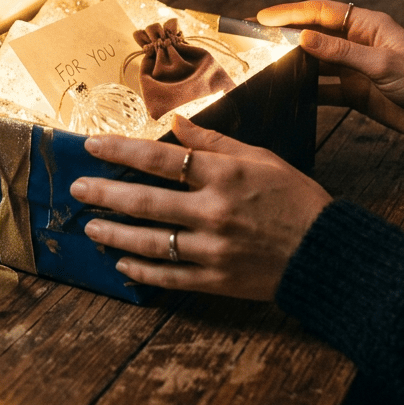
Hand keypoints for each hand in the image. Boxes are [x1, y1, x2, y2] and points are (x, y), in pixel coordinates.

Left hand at [70, 117, 330, 301]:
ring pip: (150, 242)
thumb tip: (177, 123)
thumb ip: (214, 142)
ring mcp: (213, 250)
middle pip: (145, 202)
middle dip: (104, 194)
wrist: (326, 253)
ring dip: (114, 233)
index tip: (91, 146)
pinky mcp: (217, 281)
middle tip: (77, 188)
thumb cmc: (295, 197)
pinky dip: (142, 270)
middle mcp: (214, 212)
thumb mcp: (260, 158)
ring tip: (90, 226)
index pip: (160, 159)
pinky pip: (170, 277)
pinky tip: (122, 262)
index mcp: (224, 176)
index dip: (120, 151)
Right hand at [256, 0, 403, 140]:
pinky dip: (306, 90)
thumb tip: (303, 38)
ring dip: (293, 63)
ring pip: (315, 61)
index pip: (321, 12)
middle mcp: (357, 43)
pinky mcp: (354, 91)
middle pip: (313, 34)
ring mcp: (354, 68)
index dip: (291, 13)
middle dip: (285, 35)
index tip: (263, 18)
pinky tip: (288, 92)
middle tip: (254, 37)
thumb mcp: (382, 65)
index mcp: (367, 25)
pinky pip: (323, 87)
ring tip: (264, 64)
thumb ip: (341, 53)